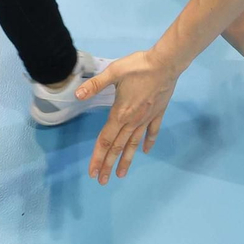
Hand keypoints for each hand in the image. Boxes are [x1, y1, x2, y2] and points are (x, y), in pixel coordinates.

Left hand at [80, 48, 176, 183]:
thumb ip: (95, 84)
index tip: (92, 172)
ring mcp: (146, 119)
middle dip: (108, 164)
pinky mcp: (158, 113)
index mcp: (120, 113)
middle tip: (102, 181)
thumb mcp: (113, 71)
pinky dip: (148, 142)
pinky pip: (152, 132)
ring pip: (134, 144)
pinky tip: (146, 151)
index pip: (106, 140)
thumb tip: (77, 95)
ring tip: (120, 174)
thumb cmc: (138, 66)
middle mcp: (133, 121)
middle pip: (118, 147)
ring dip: (126, 160)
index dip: (98, 157)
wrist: (166, 63)